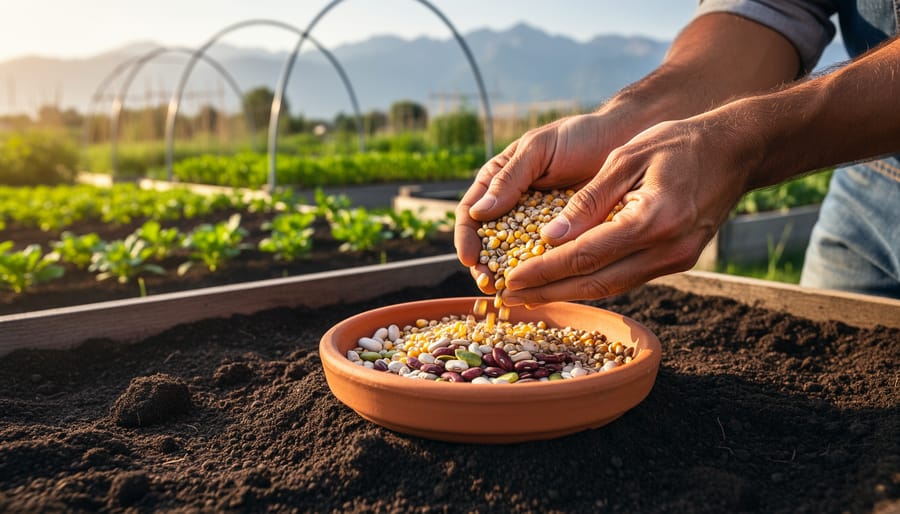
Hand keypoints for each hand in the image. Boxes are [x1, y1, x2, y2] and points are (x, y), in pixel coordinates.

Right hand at [453, 112, 633, 292]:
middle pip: (487, 242)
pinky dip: (540, 275)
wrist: (622, 140)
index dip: (466, 238)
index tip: (470, 258)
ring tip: (509, 291)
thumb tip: (479, 213)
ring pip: (514, 256)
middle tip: (489, 284)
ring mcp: (537, 225)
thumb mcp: (538, 151)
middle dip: (485, 266)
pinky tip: (540, 288)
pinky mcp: (563, 238)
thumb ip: (509, 179)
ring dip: (508, 275)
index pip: (470, 214)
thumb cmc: (577, 137)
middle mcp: (513, 207)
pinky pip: (546, 259)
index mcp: (498, 183)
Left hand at [499, 114, 754, 304]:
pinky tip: (567, 283)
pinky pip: (627, 278)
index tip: (511, 280)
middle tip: (510, 298)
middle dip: (550, 292)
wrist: (737, 151)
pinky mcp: (679, 262)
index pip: (586, 255)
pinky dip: (594, 283)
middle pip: (596, 282)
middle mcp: (667, 249)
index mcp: (653, 219)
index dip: (544, 271)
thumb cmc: (678, 143)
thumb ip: (588, 200)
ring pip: (612, 287)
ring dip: (569, 294)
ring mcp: (677, 260)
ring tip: (531, 295)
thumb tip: (550, 237)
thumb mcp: (627, 158)